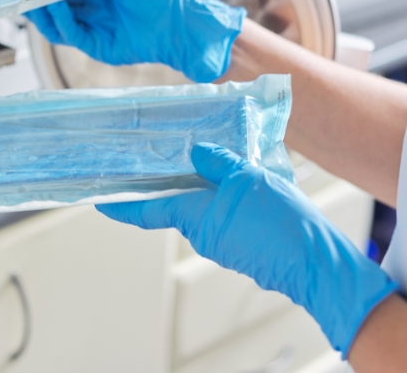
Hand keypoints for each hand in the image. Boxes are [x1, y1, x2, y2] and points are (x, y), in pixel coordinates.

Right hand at [25, 0, 245, 82]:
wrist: (183, 22)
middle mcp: (94, 13)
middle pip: (57, 10)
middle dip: (39, 1)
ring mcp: (95, 31)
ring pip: (58, 26)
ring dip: (43, 13)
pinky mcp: (99, 48)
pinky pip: (73, 35)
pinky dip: (60, 21)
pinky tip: (55, 5)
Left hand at [97, 143, 398, 356]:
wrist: (316, 263)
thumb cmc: (280, 223)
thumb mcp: (247, 178)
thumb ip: (218, 163)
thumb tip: (196, 154)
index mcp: (195, 216)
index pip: (147, 209)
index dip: (121, 204)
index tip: (100, 200)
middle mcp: (202, 233)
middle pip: (175, 205)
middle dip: (168, 185)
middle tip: (163, 160)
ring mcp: (222, 243)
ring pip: (201, 210)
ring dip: (200, 189)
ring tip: (210, 160)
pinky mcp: (241, 247)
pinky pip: (222, 218)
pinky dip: (220, 199)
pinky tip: (236, 182)